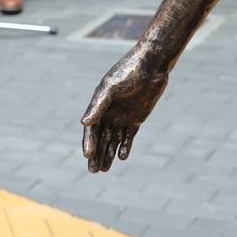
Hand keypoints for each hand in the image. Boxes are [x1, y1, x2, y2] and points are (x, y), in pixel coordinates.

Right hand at [81, 44, 169, 172]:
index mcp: (99, 103)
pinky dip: (125, 147)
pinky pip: (128, 137)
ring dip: (108, 154)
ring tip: (104, 170)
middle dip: (96, 154)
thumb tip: (84, 123)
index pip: (91, 128)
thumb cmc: (129, 72)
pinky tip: (122, 156)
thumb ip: (98, 105)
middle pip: (100, 137)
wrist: (152, 65)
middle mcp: (109, 112)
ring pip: (113, 140)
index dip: (89, 142)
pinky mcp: (137, 119)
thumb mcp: (111, 88)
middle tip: (93, 171)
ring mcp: (123, 116)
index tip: (88, 156)